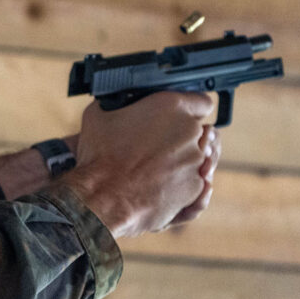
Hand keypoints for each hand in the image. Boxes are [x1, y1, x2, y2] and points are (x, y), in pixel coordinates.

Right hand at [61, 92, 214, 237]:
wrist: (104, 198)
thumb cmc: (101, 157)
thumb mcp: (98, 115)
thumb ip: (118, 103)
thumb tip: (115, 102)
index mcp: (172, 106)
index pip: (201, 101)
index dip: (190, 109)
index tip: (180, 117)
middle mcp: (190, 131)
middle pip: (200, 132)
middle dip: (182, 139)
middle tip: (158, 147)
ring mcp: (196, 161)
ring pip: (198, 159)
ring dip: (181, 162)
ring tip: (154, 170)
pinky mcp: (195, 187)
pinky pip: (194, 184)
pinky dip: (180, 185)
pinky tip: (159, 185)